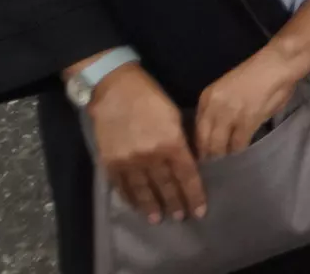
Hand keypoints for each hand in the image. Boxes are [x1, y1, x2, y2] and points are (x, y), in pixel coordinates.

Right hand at [87, 65, 206, 223]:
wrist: (115, 90)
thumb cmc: (150, 98)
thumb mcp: (174, 116)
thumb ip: (181, 141)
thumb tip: (189, 162)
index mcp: (171, 143)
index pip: (187, 176)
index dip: (194, 195)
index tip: (200, 210)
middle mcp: (150, 157)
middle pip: (166, 186)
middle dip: (175, 204)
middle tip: (181, 218)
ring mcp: (128, 161)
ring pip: (143, 190)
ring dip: (151, 206)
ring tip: (158, 219)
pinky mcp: (110, 162)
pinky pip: (121, 186)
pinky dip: (129, 197)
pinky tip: (135, 205)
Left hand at [194, 46, 298, 160]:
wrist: (276, 64)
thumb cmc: (256, 74)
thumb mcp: (227, 89)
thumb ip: (219, 108)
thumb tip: (217, 130)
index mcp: (207, 97)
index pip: (196, 129)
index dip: (198, 145)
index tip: (202, 155)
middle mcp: (213, 107)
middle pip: (204, 141)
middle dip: (208, 155)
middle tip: (212, 165)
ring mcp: (230, 115)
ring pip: (219, 145)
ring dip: (223, 155)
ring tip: (226, 162)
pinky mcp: (247, 121)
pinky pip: (238, 144)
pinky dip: (239, 150)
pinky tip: (241, 152)